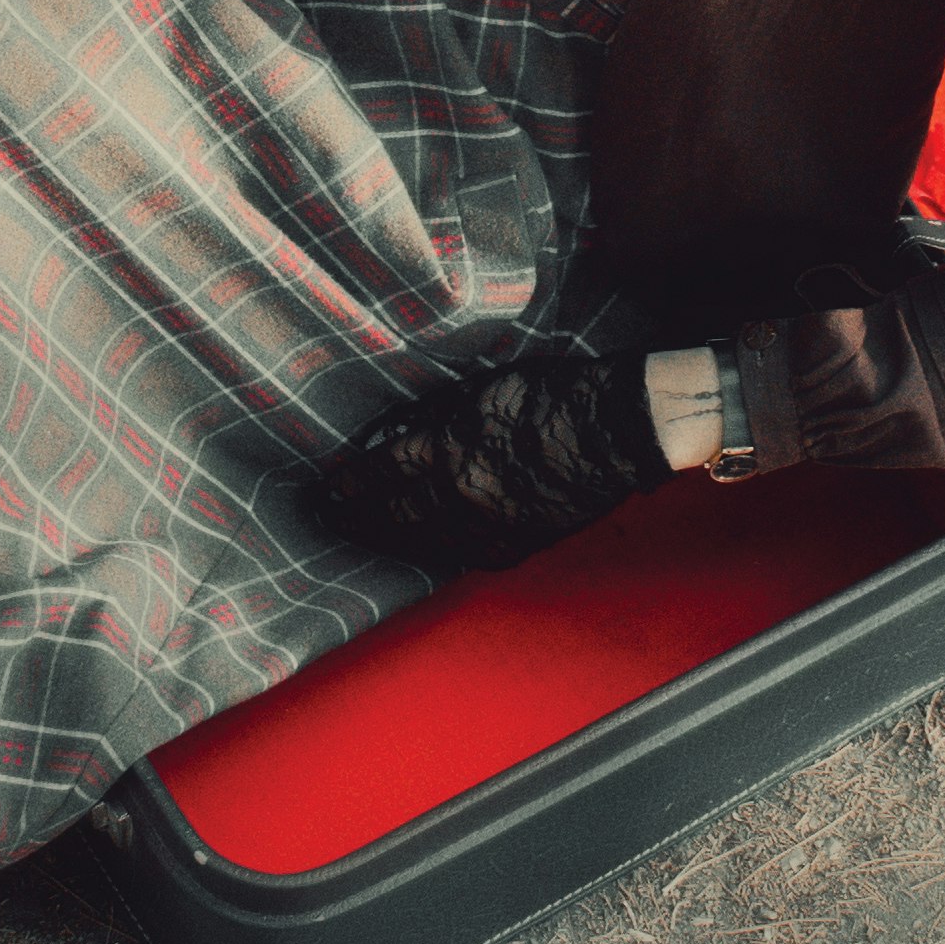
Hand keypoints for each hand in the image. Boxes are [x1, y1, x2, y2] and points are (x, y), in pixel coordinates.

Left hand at [297, 336, 672, 574]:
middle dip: (353, 518)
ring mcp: (490, 528)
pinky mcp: (516, 544)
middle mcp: (462, 498)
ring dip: (383, 540)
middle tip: (326, 517)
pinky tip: (414, 547)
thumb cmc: (554, 394)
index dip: (347, 484)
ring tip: (359, 534)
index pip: (379, 475)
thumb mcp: (483, 387)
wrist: (618, 429)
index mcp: (449, 451)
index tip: (325, 487)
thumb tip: (398, 431)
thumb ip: (435, 413)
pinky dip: (428, 552)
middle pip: (391, 516)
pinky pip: (459, 556)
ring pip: (420, 544)